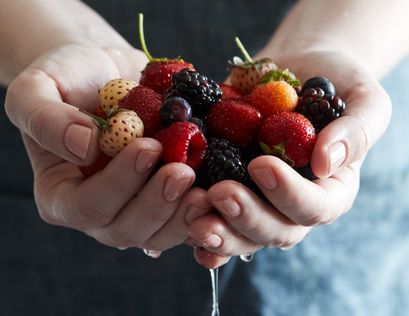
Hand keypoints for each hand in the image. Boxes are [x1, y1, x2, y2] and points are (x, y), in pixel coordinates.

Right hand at [5, 43, 209, 252]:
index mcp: (62, 195)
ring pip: (161, 234)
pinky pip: (187, 219)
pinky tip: (221, 191)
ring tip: (208, 188)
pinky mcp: (167, 201)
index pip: (88, 206)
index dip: (119, 183)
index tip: (147, 146)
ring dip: (186, 215)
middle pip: (127, 230)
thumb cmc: (68, 80)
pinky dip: (206, 212)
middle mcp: (101, 211)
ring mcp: (137, 209)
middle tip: (183, 171)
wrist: (107, 73)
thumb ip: (46, 119)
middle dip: (158, 204)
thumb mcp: (37, 89)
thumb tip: (84, 146)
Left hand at [187, 49, 391, 267]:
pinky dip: (195, 225)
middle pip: (275, 231)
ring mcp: (260, 200)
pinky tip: (181, 223)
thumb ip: (356, 130)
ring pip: (242, 234)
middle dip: (246, 217)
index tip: (261, 164)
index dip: (289, 194)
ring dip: (218, 231)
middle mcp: (293, 205)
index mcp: (331, 190)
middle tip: (219, 194)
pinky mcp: (229, 186)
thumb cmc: (335, 83)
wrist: (296, 69)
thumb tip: (327, 163)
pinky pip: (215, 216)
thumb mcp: (363, 99)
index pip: (315, 208)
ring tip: (192, 216)